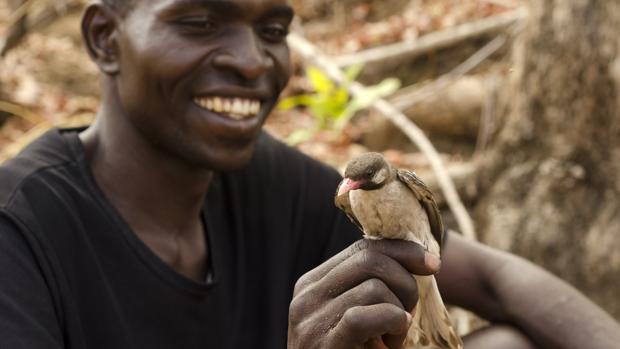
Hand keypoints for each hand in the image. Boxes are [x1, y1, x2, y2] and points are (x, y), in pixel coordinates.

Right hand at [288, 239, 440, 348]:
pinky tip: (392, 342)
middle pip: (369, 261)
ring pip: (373, 288)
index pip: (362, 249)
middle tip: (408, 314)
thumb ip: (371, 285)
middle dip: (404, 283)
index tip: (433, 264)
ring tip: (391, 340)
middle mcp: (306, 296)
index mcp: (313, 283)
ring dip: (397, 314)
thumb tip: (415, 255)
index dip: (402, 251)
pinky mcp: (322, 345)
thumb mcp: (360, 314)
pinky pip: (362, 317)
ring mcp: (310, 321)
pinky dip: (389, 323)